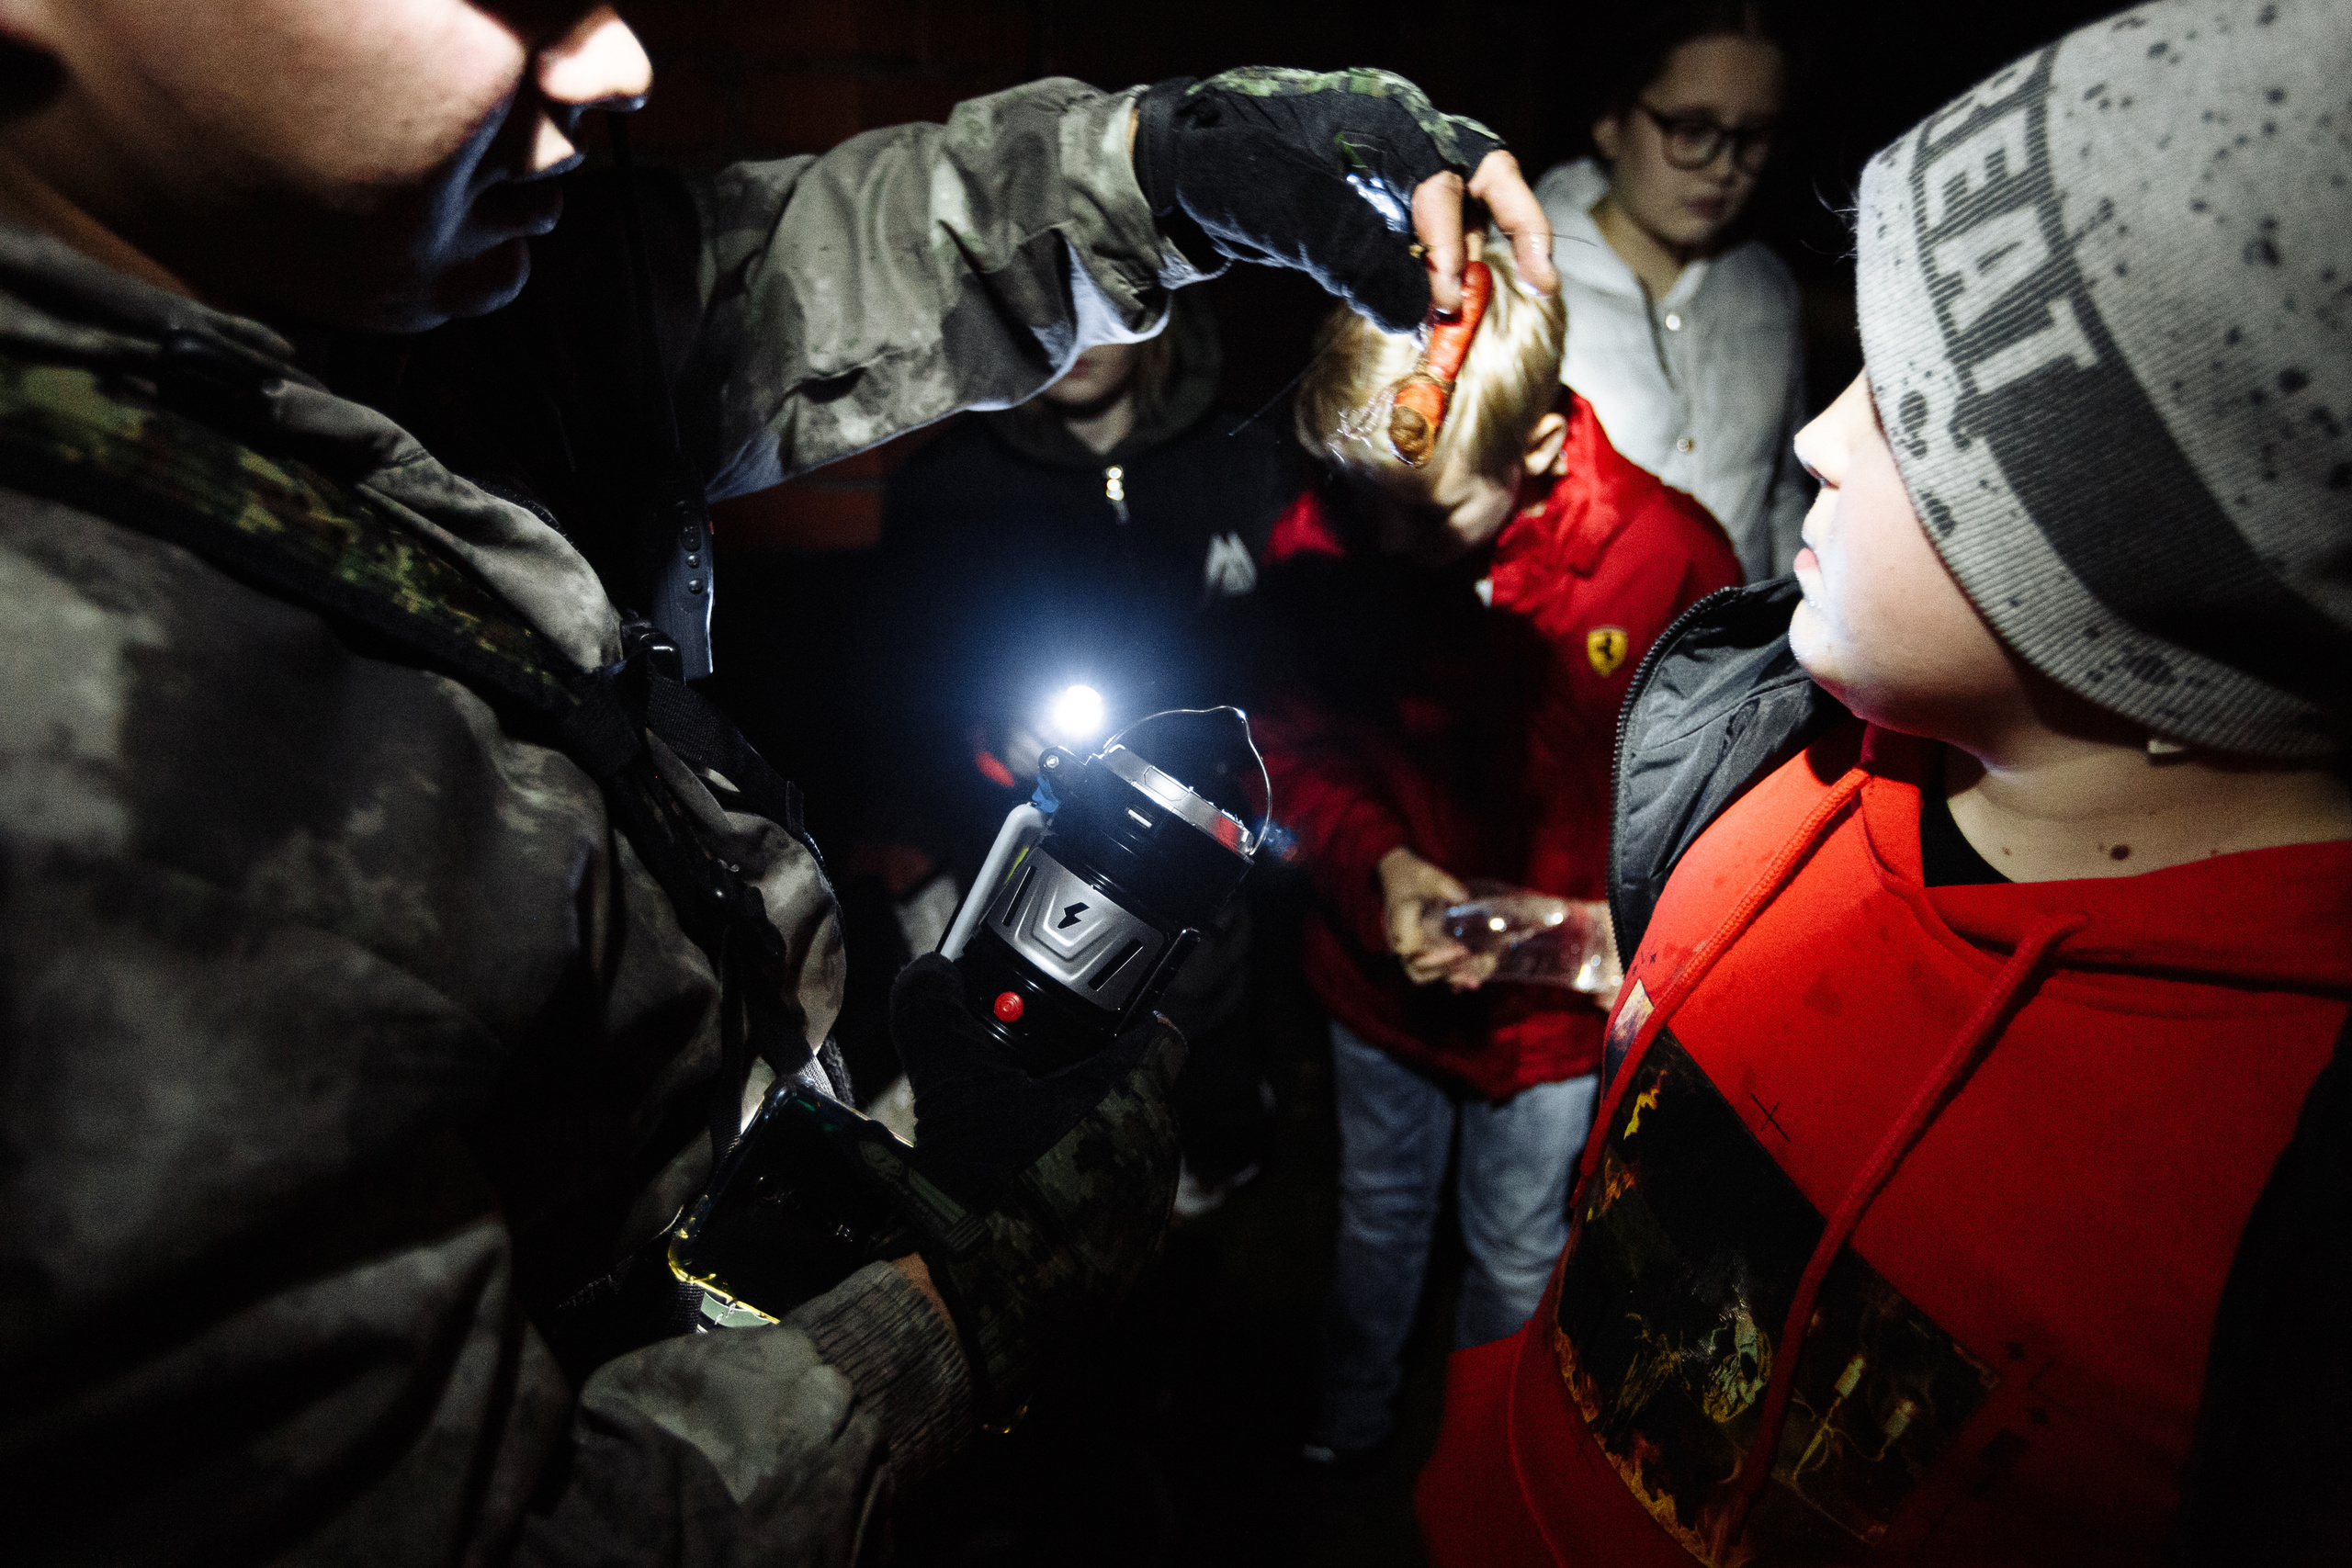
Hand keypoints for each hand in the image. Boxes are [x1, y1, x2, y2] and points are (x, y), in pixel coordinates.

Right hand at [888, 955, 1184, 1423]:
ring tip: (1012, 1149)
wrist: (983, 1311)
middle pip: (1134, 1098)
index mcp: (1135, 1101)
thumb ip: (938, 1016)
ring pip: (1121, 1159)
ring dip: (1078, 1147)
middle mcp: (1157, 1158)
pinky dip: (1073, 1204)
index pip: (1158, 1035)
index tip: (1087, 1015)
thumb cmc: (984, 1187)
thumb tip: (926, 974)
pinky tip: (1018, 1208)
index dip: (1125, 1017)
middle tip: (1025, 1081)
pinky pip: (1108, 1217)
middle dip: (1084, 1085)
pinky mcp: (1126, 1270)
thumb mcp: (951, 1085)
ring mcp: (1146, 1220)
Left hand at [1132, 67, 1555, 333]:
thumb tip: (1422, 313)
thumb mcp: (1287, 215)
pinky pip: (1430, 232)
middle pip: (1487, 172)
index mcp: (1382, 117)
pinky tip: (1432, 307)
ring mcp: (1393, 167)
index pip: (1442, 179)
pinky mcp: (1379, 202)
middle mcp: (1401, 135)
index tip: (1443, 302)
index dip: (1449, 245)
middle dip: (1519, 227)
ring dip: (1474, 257)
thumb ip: (1355, 260)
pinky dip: (1440, 269)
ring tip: (1459, 311)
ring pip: (1464, 206)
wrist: (1182, 171)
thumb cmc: (1231, 173)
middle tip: (1544, 283)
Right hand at [1376, 846, 1497, 990]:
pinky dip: (1451, 979)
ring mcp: (1411, 949)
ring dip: (1450, 979)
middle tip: (1474, 962)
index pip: (1411, 950)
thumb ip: (1443, 884)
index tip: (1463, 950)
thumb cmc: (1412, 876)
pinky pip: (1433, 972)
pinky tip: (1473, 981)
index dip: (1436, 956)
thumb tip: (1464, 897)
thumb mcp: (1426, 874)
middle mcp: (1402, 941)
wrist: (1398, 876)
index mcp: (1399, 923)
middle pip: (1418, 969)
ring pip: (1425, 975)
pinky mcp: (1422, 951)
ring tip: (1477, 980)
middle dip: (1446, 971)